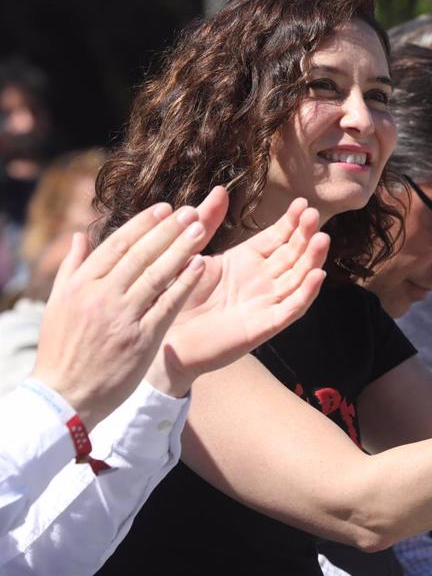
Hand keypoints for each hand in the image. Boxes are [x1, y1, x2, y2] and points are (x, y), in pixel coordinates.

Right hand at [31, 202, 212, 427]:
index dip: (143, 224)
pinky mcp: (141, 338)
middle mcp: (101, 296)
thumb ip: (71, 268)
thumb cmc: (61, 350)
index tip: (163, 208)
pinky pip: (167, 304)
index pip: (117, 245)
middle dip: (168, 230)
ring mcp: (122, 317)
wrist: (64, 397)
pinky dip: (184, 283)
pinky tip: (200, 265)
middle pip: (140, 254)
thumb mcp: (57, 305)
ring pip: (156, 274)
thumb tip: (79, 236)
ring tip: (200, 228)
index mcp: (81, 285)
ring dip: (181, 248)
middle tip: (189, 211)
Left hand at [149, 195, 328, 396]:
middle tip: (314, 215)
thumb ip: (208, 222)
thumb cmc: (176, 296)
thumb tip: (220, 190)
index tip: (303, 203)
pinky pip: (292, 308)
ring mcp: (266, 303)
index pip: (278, 237)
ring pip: (298, 278)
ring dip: (312, 259)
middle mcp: (261, 280)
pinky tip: (317, 274)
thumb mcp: (192, 252)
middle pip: (293, 255)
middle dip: (306, 235)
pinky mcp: (265, 326)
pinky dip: (306, 293)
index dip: (292, 222)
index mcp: (246, 261)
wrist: (164, 337)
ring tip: (322, 239)